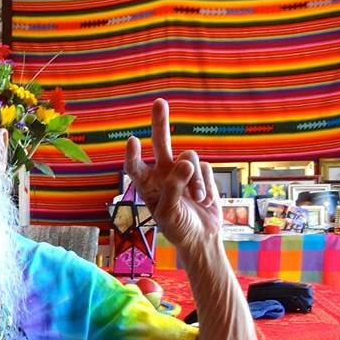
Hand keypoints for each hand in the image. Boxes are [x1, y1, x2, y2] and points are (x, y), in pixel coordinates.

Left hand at [124, 99, 220, 250]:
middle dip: (160, 122)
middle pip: (161, 143)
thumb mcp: (170, 213)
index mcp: (146, 185)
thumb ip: (174, 188)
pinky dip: (206, 183)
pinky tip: (204, 199)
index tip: (133, 141)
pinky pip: (204, 167)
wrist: (202, 236)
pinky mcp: (200, 172)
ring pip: (189, 158)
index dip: (133, 154)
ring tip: (196, 199)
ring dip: (195, 180)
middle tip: (159, 102)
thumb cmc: (178, 228)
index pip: (135, 167)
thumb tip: (186, 162)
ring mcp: (182, 171)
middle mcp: (162, 173)